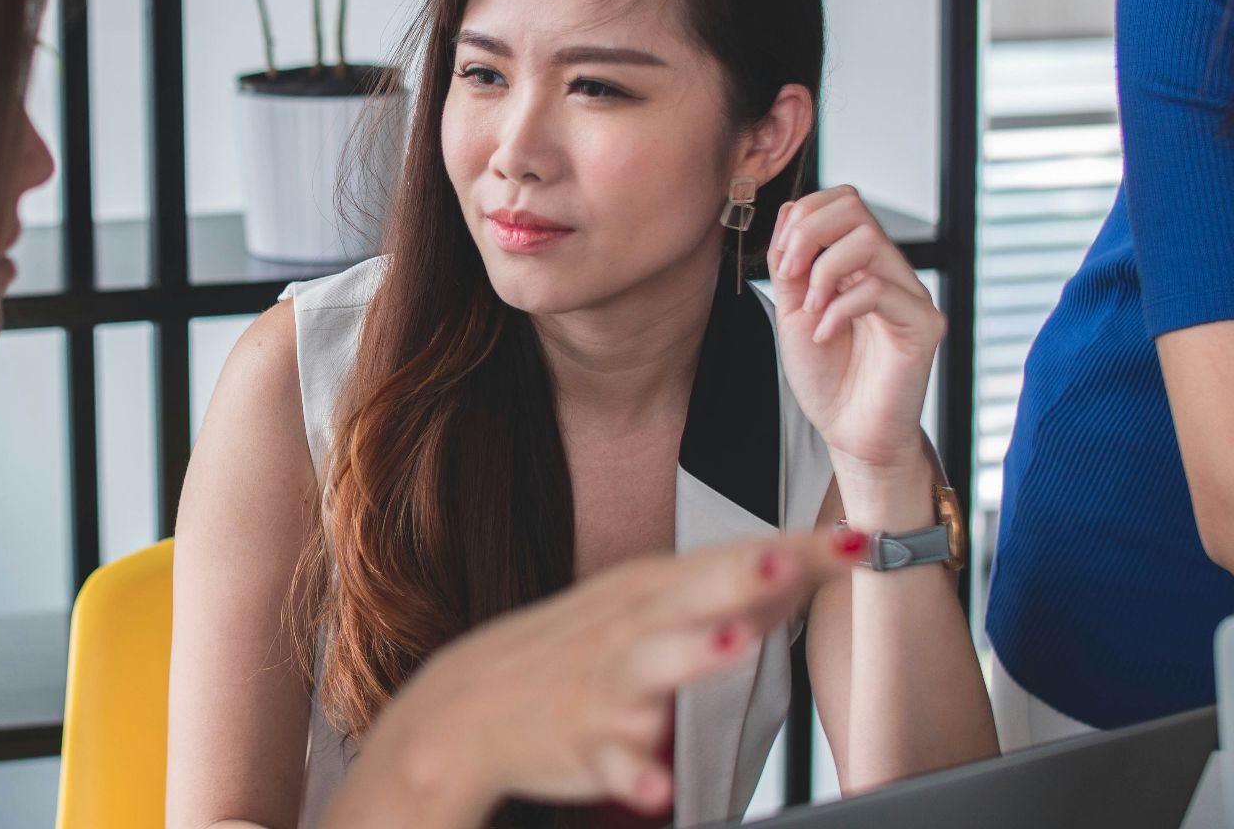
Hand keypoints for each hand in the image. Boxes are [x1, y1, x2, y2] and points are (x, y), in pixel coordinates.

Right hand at [326, 532, 856, 828]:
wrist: (468, 705)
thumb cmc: (568, 652)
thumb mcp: (639, 607)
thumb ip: (721, 594)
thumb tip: (802, 567)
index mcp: (648, 590)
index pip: (732, 560)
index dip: (798, 550)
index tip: (860, 541)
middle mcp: (628, 628)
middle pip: (691, 594)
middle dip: (741, 575)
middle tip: (792, 558)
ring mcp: (605, 686)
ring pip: (651, 668)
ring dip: (692, 654)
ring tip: (735, 643)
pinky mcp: (582, 744)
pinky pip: (611, 764)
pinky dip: (632, 775)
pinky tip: (657, 788)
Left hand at [766, 186, 943, 485]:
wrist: (850, 431)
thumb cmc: (826, 375)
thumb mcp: (793, 311)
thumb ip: (792, 264)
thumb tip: (791, 213)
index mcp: (859, 263)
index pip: (841, 201)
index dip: (803, 217)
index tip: (781, 262)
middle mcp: (890, 270)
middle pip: (855, 206)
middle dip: (808, 234)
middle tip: (790, 277)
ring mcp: (910, 294)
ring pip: (869, 240)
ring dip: (823, 271)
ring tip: (810, 311)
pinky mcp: (923, 325)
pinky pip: (880, 289)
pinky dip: (838, 309)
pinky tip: (824, 335)